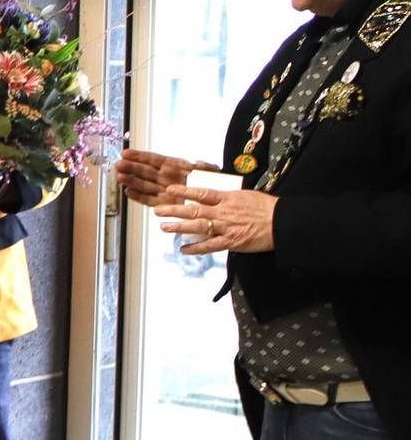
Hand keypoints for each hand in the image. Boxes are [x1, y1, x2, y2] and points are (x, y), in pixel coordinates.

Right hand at [116, 148, 218, 207]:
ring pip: (144, 184)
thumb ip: (205, 167)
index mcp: (175, 166)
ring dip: (131, 181)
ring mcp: (163, 190)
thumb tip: (198, 163)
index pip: (155, 159)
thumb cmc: (211, 184)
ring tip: (119, 177)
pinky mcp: (163, 203)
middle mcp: (166, 177)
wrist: (213, 202)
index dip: (140, 156)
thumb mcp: (211, 172)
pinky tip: (128, 192)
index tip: (127, 153)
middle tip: (119, 165)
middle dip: (131, 168)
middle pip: (145, 171)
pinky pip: (148, 200)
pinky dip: (138, 197)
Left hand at [155, 185, 276, 254]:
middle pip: (195, 210)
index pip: (202, 193)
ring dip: (180, 227)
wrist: (282, 222)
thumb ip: (229, 197)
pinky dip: (196, 248)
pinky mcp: (231, 241)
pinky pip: (210, 245)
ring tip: (164, 227)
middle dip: (174, 210)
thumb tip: (216, 197)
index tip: (170, 190)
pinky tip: (183, 249)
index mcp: (228, 198)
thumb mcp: (246, 196)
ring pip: (199, 226)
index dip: (184, 191)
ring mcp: (226, 227)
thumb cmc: (267, 208)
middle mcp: (223, 212)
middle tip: (158, 210)